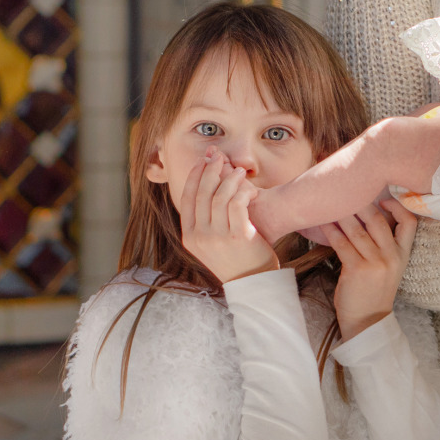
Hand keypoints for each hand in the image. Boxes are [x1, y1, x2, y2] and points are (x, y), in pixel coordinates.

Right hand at [180, 149, 278, 283]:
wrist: (252, 282)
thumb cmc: (234, 257)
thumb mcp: (210, 242)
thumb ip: (204, 219)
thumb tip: (204, 185)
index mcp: (188, 237)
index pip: (186, 198)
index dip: (194, 176)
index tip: (203, 161)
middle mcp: (199, 237)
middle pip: (201, 194)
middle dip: (211, 171)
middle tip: (221, 158)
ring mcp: (217, 238)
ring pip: (219, 197)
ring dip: (230, 179)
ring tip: (240, 172)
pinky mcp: (237, 237)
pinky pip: (237, 204)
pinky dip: (243, 192)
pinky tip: (250, 189)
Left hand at [322, 199, 417, 339]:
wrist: (367, 322)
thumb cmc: (374, 292)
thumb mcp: (389, 267)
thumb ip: (383, 244)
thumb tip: (366, 217)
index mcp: (402, 255)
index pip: (410, 223)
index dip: (398, 207)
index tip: (383, 198)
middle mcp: (392, 257)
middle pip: (379, 221)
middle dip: (362, 203)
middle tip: (349, 191)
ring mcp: (375, 264)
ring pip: (358, 231)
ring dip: (343, 215)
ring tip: (331, 204)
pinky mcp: (356, 270)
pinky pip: (343, 244)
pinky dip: (332, 232)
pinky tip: (324, 224)